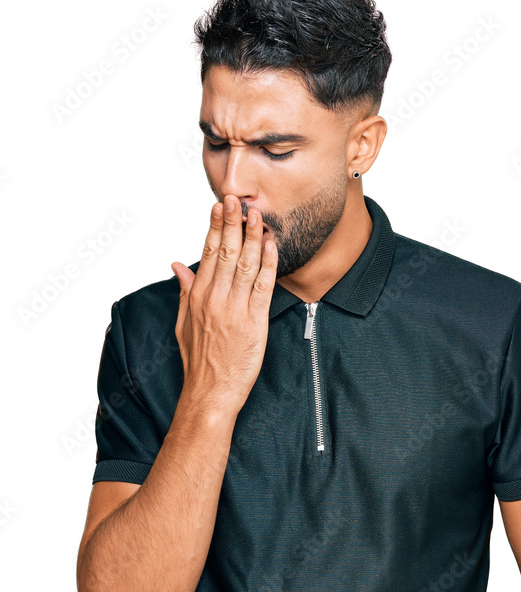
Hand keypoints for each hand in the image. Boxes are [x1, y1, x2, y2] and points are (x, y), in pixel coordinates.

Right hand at [171, 195, 277, 411]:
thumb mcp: (183, 323)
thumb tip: (177, 265)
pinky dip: (268, 263)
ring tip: (256, 214)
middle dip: (231, 222)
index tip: (218, 206)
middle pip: (226, 252)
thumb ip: (184, 291)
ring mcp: (234, 310)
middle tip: (236, 198)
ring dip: (252, 236)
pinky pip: (263, 286)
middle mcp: (214, 299)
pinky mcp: (254, 322)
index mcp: (197, 297)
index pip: (207, 253)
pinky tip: (271, 245)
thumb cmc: (199, 361)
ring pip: (245, 264)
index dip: (215, 227)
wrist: (210, 392)